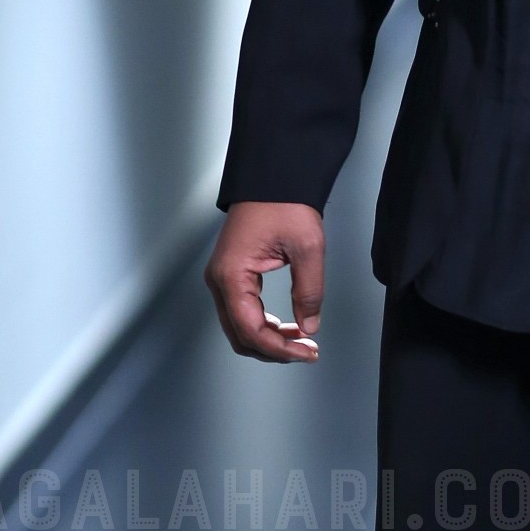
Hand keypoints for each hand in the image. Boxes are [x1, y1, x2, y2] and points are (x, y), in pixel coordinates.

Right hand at [205, 202, 324, 362]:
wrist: (273, 178)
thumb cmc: (284, 203)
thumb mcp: (307, 248)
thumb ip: (309, 291)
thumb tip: (309, 325)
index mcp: (231, 275)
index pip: (250, 330)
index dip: (279, 348)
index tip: (306, 352)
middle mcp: (219, 280)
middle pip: (240, 335)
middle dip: (274, 349)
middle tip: (307, 352)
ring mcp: (223, 278)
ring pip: (240, 328)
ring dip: (270, 340)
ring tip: (302, 342)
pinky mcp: (232, 275)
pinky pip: (243, 312)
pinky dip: (265, 326)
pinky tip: (289, 327)